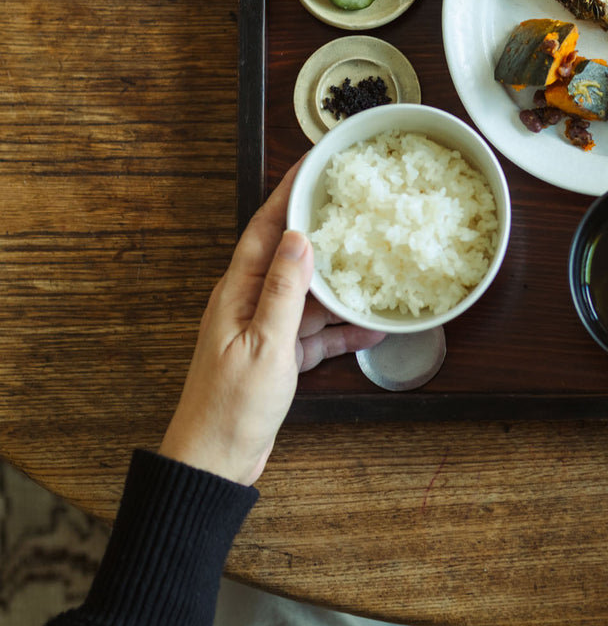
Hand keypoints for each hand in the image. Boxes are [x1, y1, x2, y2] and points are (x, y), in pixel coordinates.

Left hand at [159, 163, 384, 484]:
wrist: (215, 463)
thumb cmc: (230, 407)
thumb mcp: (264, 344)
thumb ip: (284, 291)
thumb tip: (300, 239)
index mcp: (236, 291)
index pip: (266, 227)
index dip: (289, 192)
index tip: (313, 162)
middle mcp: (248, 303)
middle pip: (290, 255)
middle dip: (322, 229)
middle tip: (354, 204)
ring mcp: (264, 330)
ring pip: (309, 294)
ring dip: (340, 285)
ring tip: (376, 265)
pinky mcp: (278, 356)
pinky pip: (315, 333)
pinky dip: (342, 331)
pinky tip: (371, 328)